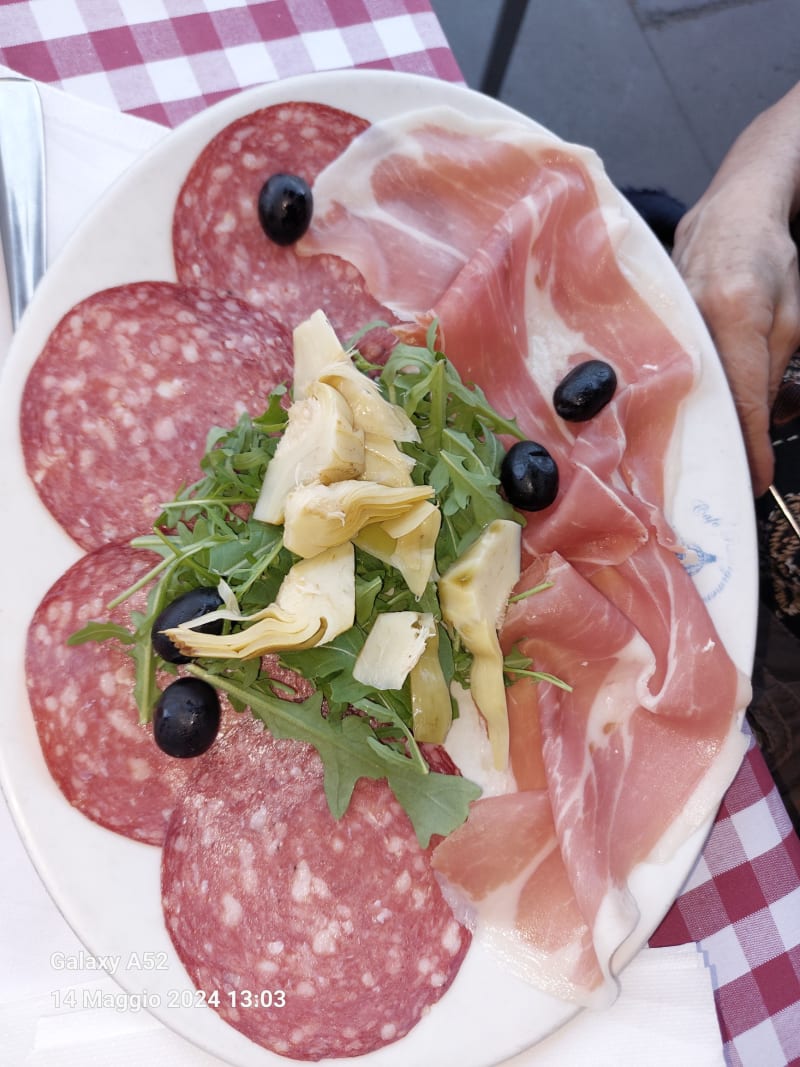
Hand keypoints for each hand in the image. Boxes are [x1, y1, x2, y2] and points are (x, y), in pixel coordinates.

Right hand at [673, 193, 799, 496]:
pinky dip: (676, 400)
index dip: (750, 446)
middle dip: (718, 447)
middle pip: (704, 401)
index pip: (744, 398)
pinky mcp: (649, 328)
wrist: (728, 215)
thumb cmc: (768, 258)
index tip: (755, 480)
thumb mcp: (791, 315)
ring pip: (680, 391)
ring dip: (693, 427)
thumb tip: (755, 425)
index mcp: (736, 312)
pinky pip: (663, 375)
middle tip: (727, 479)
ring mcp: (664, 325)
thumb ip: (772, 369)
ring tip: (702, 457)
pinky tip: (681, 417)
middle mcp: (692, 321)